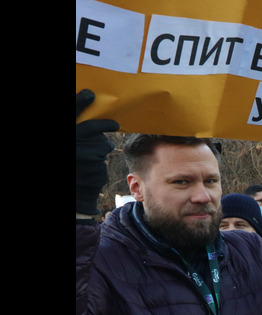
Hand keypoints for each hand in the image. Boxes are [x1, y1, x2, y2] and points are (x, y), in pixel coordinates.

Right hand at [76, 89, 118, 214]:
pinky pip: (102, 159)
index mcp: (67, 137)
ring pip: (100, 145)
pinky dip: (100, 162)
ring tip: (88, 159)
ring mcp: (82, 155)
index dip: (79, 103)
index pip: (72, 116)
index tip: (90, 93)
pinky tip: (89, 170)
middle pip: (90, 129)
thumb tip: (91, 123)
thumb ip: (77, 136)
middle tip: (115, 124)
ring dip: (100, 149)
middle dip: (104, 124)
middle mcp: (73, 143)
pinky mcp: (95, 166)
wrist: (73, 196)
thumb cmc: (73, 169)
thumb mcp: (73, 148)